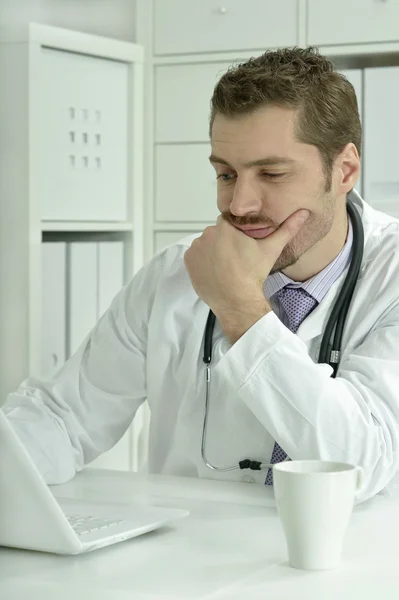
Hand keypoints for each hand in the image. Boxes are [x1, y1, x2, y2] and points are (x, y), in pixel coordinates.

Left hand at [184, 209, 309, 341]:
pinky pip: (195, 256)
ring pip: (206, 244)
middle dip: (224, 242)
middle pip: (217, 233)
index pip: (229, 222)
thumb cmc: (253, 274)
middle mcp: (207, 234)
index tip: (241, 246)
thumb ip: (287, 228)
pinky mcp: (188, 261)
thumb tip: (303, 213)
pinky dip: (202, 261)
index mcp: (225, 226)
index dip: (236, 233)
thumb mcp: (271, 249)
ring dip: (213, 251)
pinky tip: (214, 270)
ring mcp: (196, 248)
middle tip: (236, 259)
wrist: (236, 300)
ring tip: (225, 266)